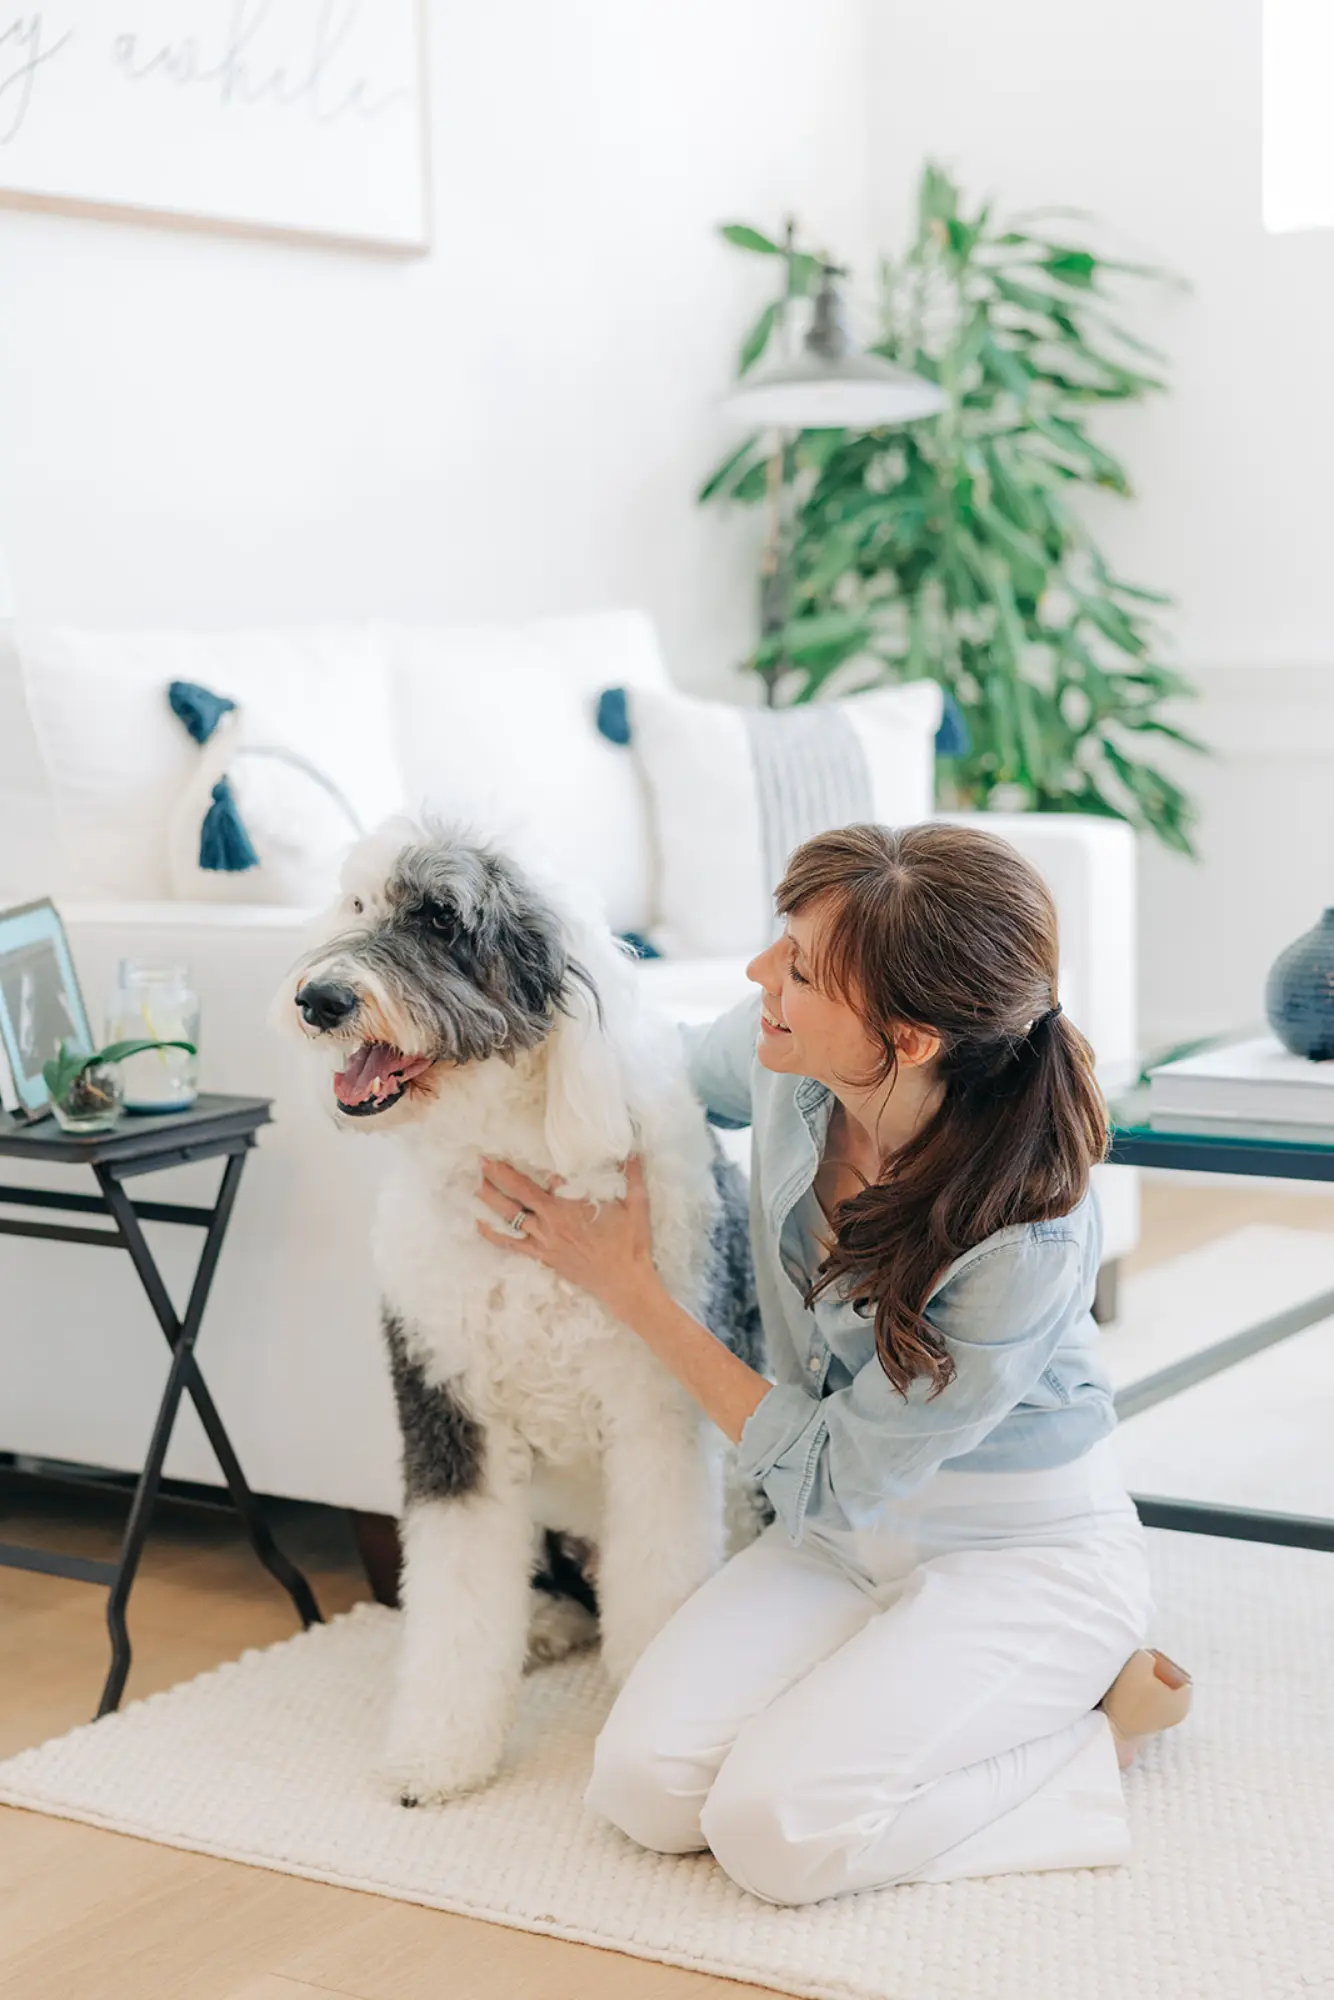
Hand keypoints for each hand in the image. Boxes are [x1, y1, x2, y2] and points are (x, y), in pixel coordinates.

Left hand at [476, 1154, 659, 1320]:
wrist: (625, 1283)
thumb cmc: (630, 1243)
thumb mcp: (636, 1204)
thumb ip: (632, 1175)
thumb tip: (633, 1150)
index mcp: (568, 1208)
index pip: (538, 1184)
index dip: (527, 1170)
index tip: (512, 1155)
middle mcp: (550, 1224)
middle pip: (516, 1197)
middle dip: (498, 1177)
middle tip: (482, 1161)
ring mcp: (544, 1242)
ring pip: (510, 1218)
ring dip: (491, 1201)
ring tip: (477, 1185)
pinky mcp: (544, 1257)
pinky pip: (512, 1245)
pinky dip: (494, 1235)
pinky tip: (480, 1226)